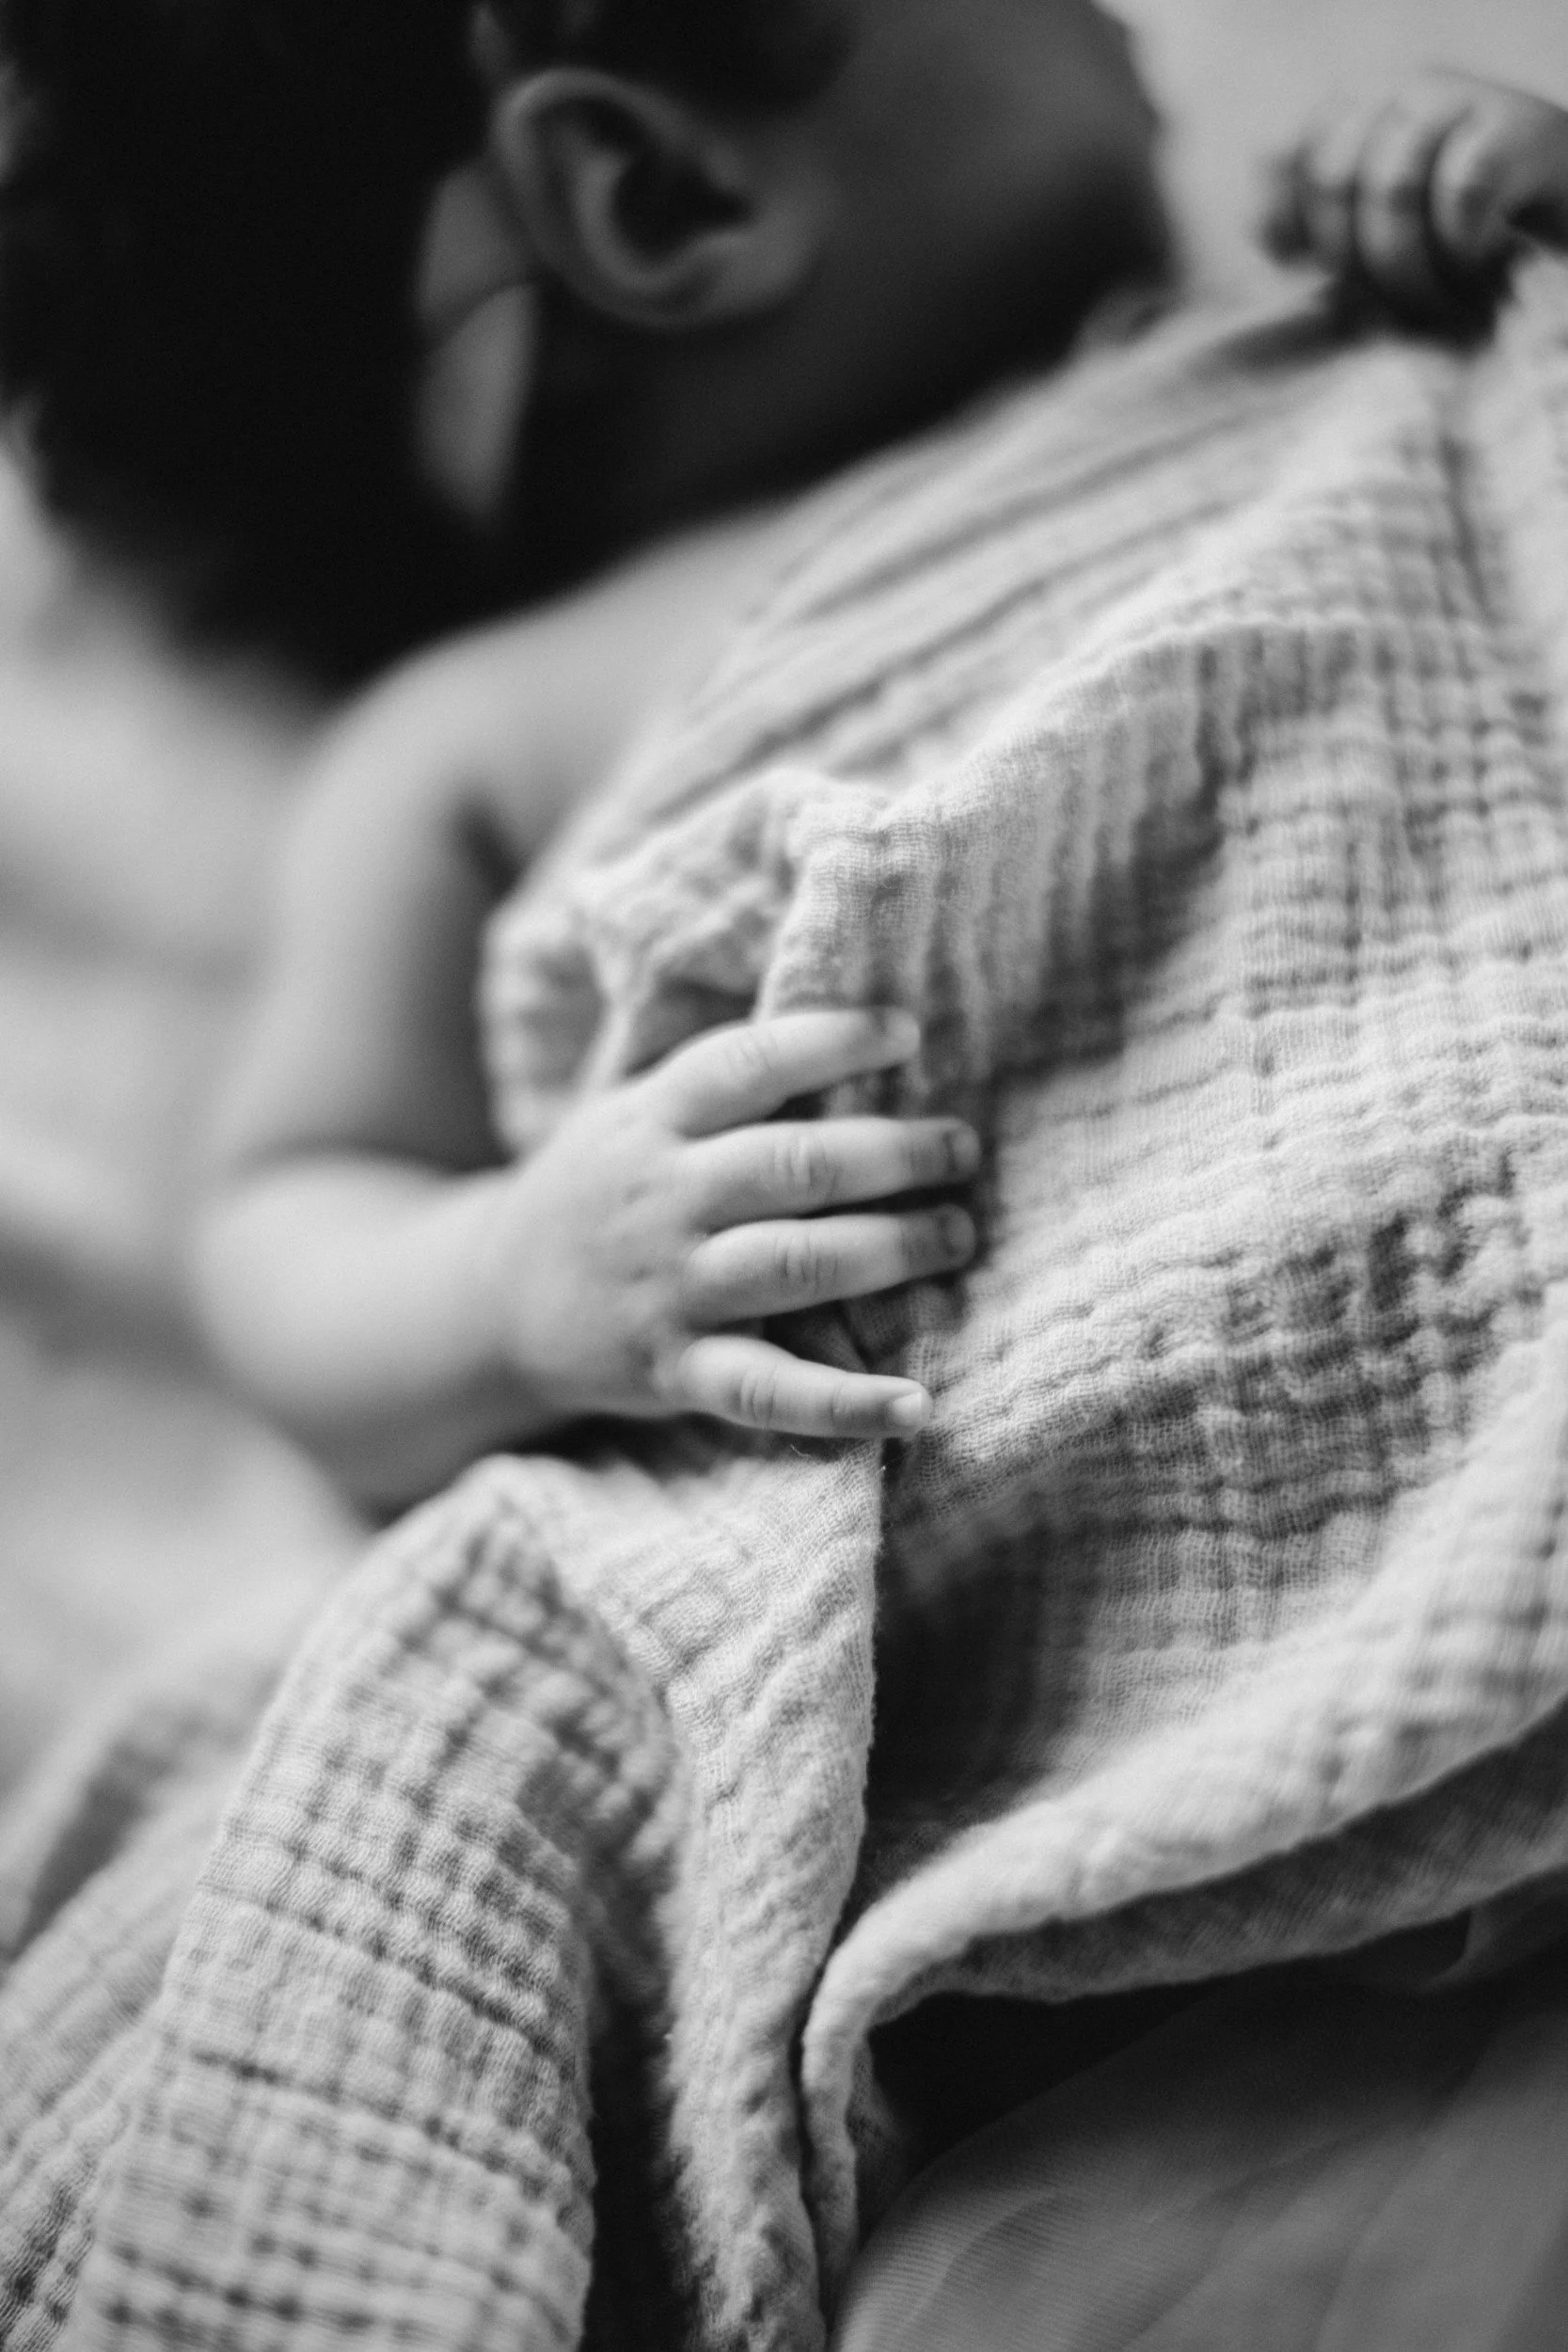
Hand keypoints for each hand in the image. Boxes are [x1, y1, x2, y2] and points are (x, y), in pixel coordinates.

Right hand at [491, 1007, 977, 1440]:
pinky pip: (770, 1392)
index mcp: (653, 1118)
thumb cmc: (599, 1188)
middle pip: (792, 1166)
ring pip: (795, 1264)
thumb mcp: (630, 1108)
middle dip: (893, 1154)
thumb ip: (720, 1074)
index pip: (748, 1064)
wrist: (491, 1303)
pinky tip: (919, 1406)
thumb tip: (850, 1021)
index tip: (908, 1035)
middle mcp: (664, 1197)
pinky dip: (846, 1405)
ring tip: (958, 1234)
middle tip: (962, 1149)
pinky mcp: (678, 1370)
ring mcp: (671, 1288)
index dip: (832, 1043)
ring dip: (892, 1249)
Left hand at [1262, 71, 1567, 324]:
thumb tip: (1271, 243)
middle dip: (1353, 261)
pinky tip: (1476, 266)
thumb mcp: (1376, 238)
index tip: (1313, 275)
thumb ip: (1319, 229)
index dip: (1288, 227)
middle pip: (1332, 177)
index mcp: (1350, 113)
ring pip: (1391, 187)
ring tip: (1437, 303)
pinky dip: (1462, 248)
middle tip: (1389, 307)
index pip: (1280, 159)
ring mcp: (1459, 99)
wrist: (1562, 220)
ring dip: (1408, 268)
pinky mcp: (1520, 127)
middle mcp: (1397, 92)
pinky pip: (1463, 192)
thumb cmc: (1461, 243)